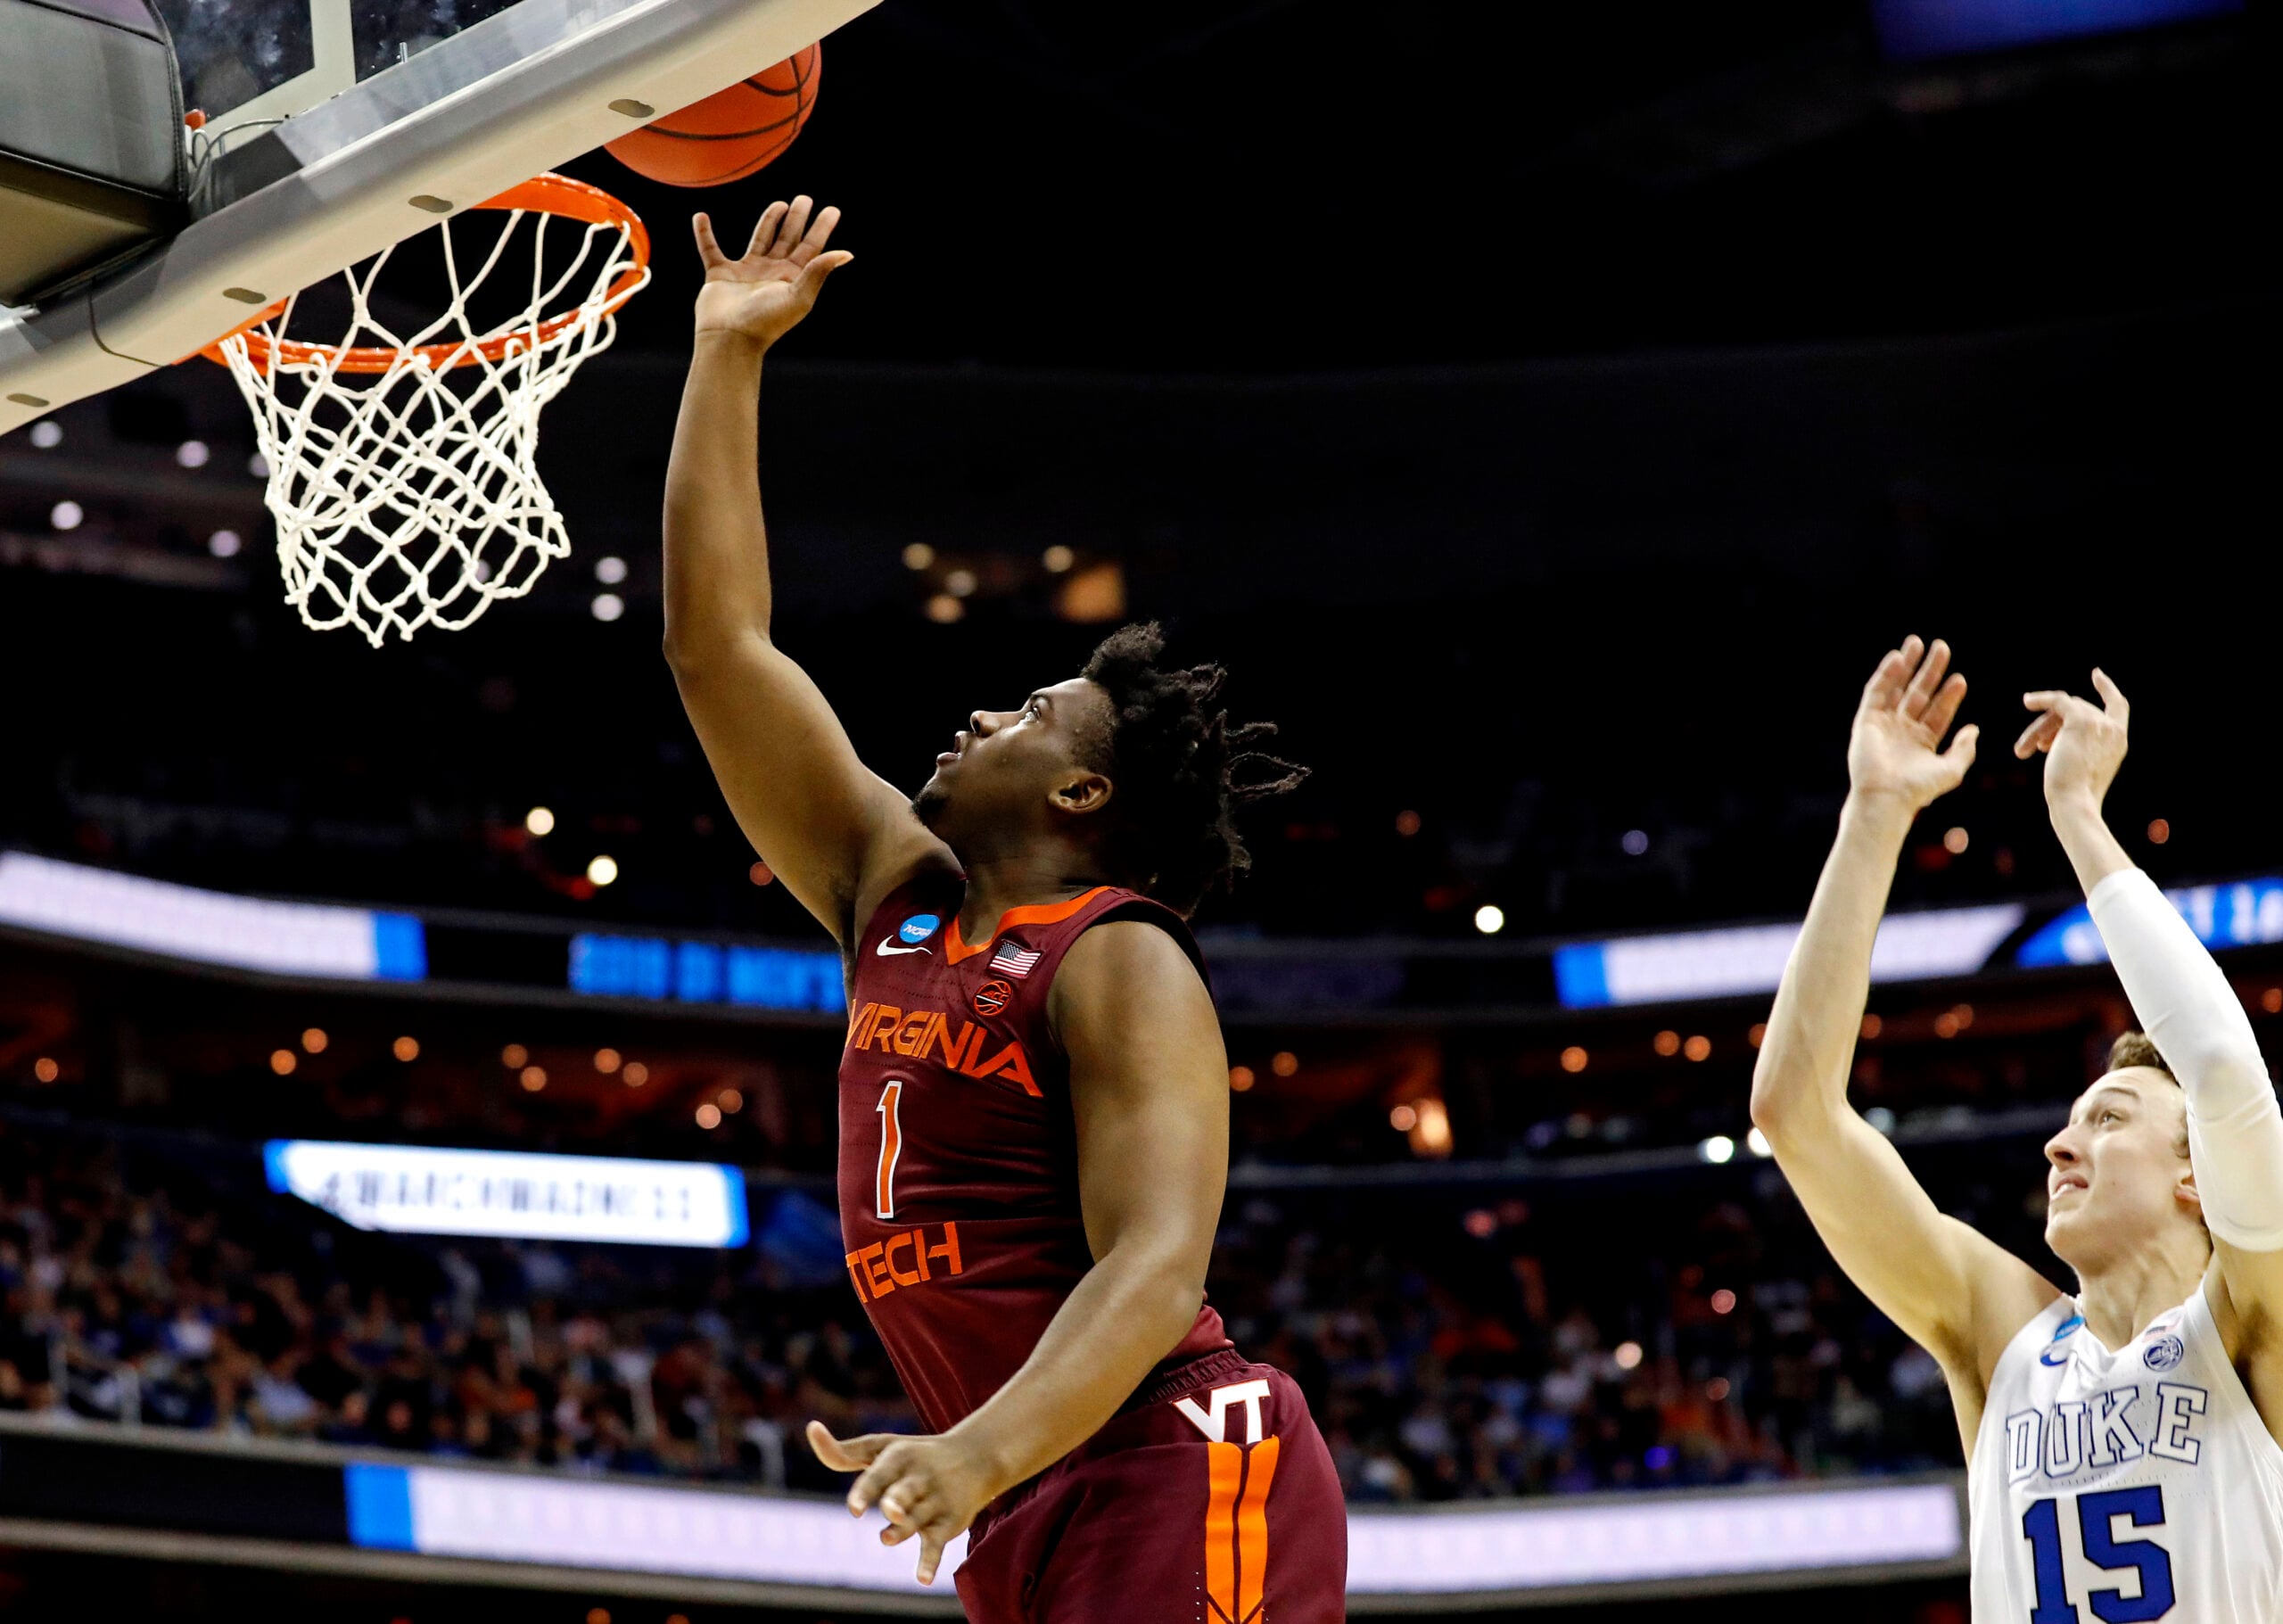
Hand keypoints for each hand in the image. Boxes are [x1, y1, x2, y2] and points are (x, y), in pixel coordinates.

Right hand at [692, 197, 851, 345]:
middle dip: (797, 220)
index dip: (822, 229)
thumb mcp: (799, 296)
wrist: (731, 339)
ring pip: (760, 240)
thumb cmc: (767, 321)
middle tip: (805, 199)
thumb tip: (847, 253)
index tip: (833, 209)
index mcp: (792, 279)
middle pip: (787, 239)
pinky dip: (703, 234)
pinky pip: (710, 249)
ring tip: (780, 204)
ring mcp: (746, 273)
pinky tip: (700, 216)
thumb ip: (819, 271)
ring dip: (768, 221)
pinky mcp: (720, 275)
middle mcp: (771, 273)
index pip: (811, 248)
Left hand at [807, 1419, 998, 1585]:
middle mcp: (920, 1478)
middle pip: (904, 1494)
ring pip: (915, 1521)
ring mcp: (936, 1501)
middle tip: (890, 1509)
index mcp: (901, 1457)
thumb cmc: (915, 1455)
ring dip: (901, 1531)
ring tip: (885, 1537)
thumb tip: (812, 1429)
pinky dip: (930, 1562)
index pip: (881, 1474)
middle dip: (896, 1503)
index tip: (853, 1509)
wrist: (976, 1458)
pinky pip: (936, 1545)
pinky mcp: (948, 1524)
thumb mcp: (883, 1448)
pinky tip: (923, 1580)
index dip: (867, 1491)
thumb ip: (845, 1451)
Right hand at [1846, 636, 1978, 814]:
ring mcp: (1884, 723)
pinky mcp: (1866, 720)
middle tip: (1942, 647)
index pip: (1938, 711)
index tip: (1960, 679)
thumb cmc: (1918, 789)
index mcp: (1922, 741)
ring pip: (1897, 687)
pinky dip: (1886, 674)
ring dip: (1907, 665)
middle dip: (1930, 670)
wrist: (1886, 797)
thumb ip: (1964, 749)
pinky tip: (1898, 658)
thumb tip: (1974, 729)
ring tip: (1917, 642)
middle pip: (1919, 693)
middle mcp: (1903, 729)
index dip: (1950, 695)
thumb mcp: (1951, 770)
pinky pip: (1876, 692)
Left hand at [2014, 669, 2128, 815]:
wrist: (2074, 803)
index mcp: (2118, 742)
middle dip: (2051, 727)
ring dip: (2039, 730)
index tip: (2097, 674)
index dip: (2107, 689)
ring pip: (2061, 712)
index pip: (2119, 707)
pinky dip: (2041, 699)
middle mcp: (2113, 730)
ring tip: (2022, 751)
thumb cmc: (2072, 797)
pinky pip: (2058, 701)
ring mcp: (2099, 723)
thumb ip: (2075, 749)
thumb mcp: (2079, 770)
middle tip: (2032, 749)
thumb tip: (2052, 740)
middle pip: (2077, 711)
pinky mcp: (2081, 721)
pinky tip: (2027, 701)